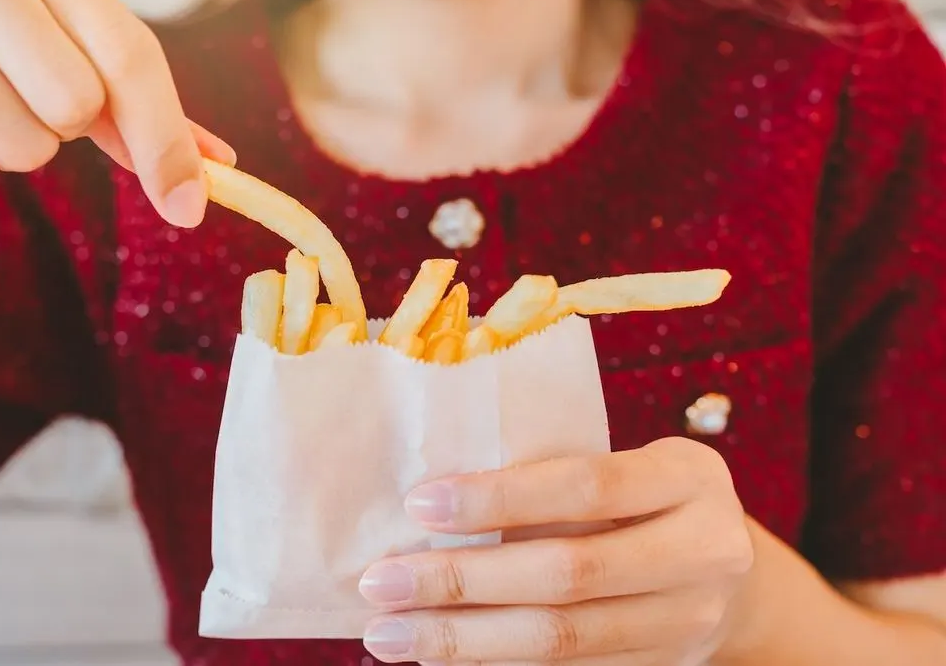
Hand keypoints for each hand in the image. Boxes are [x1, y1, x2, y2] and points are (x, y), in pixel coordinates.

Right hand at [0, 0, 235, 225]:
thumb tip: (216, 164)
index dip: (164, 137)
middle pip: (76, 103)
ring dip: (4, 148)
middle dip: (58, 130)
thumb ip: (139, 110)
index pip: (128, 55)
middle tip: (13, 99)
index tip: (188, 205)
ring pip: (20, 143)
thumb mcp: (67, 69)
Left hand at [359, 437, 753, 664]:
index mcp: (687, 477)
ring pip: (564, 639)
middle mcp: (704, 550)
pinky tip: (441, 658)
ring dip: (465, 640)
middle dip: (464, 582)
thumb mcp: (625, 464)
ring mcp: (690, 620)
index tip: (419, 505)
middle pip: (569, 574)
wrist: (729, 565)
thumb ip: (554, 477)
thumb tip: (429, 507)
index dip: (500, 497)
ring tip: (391, 635)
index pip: (586, 486)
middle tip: (382, 583)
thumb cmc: (646, 497)